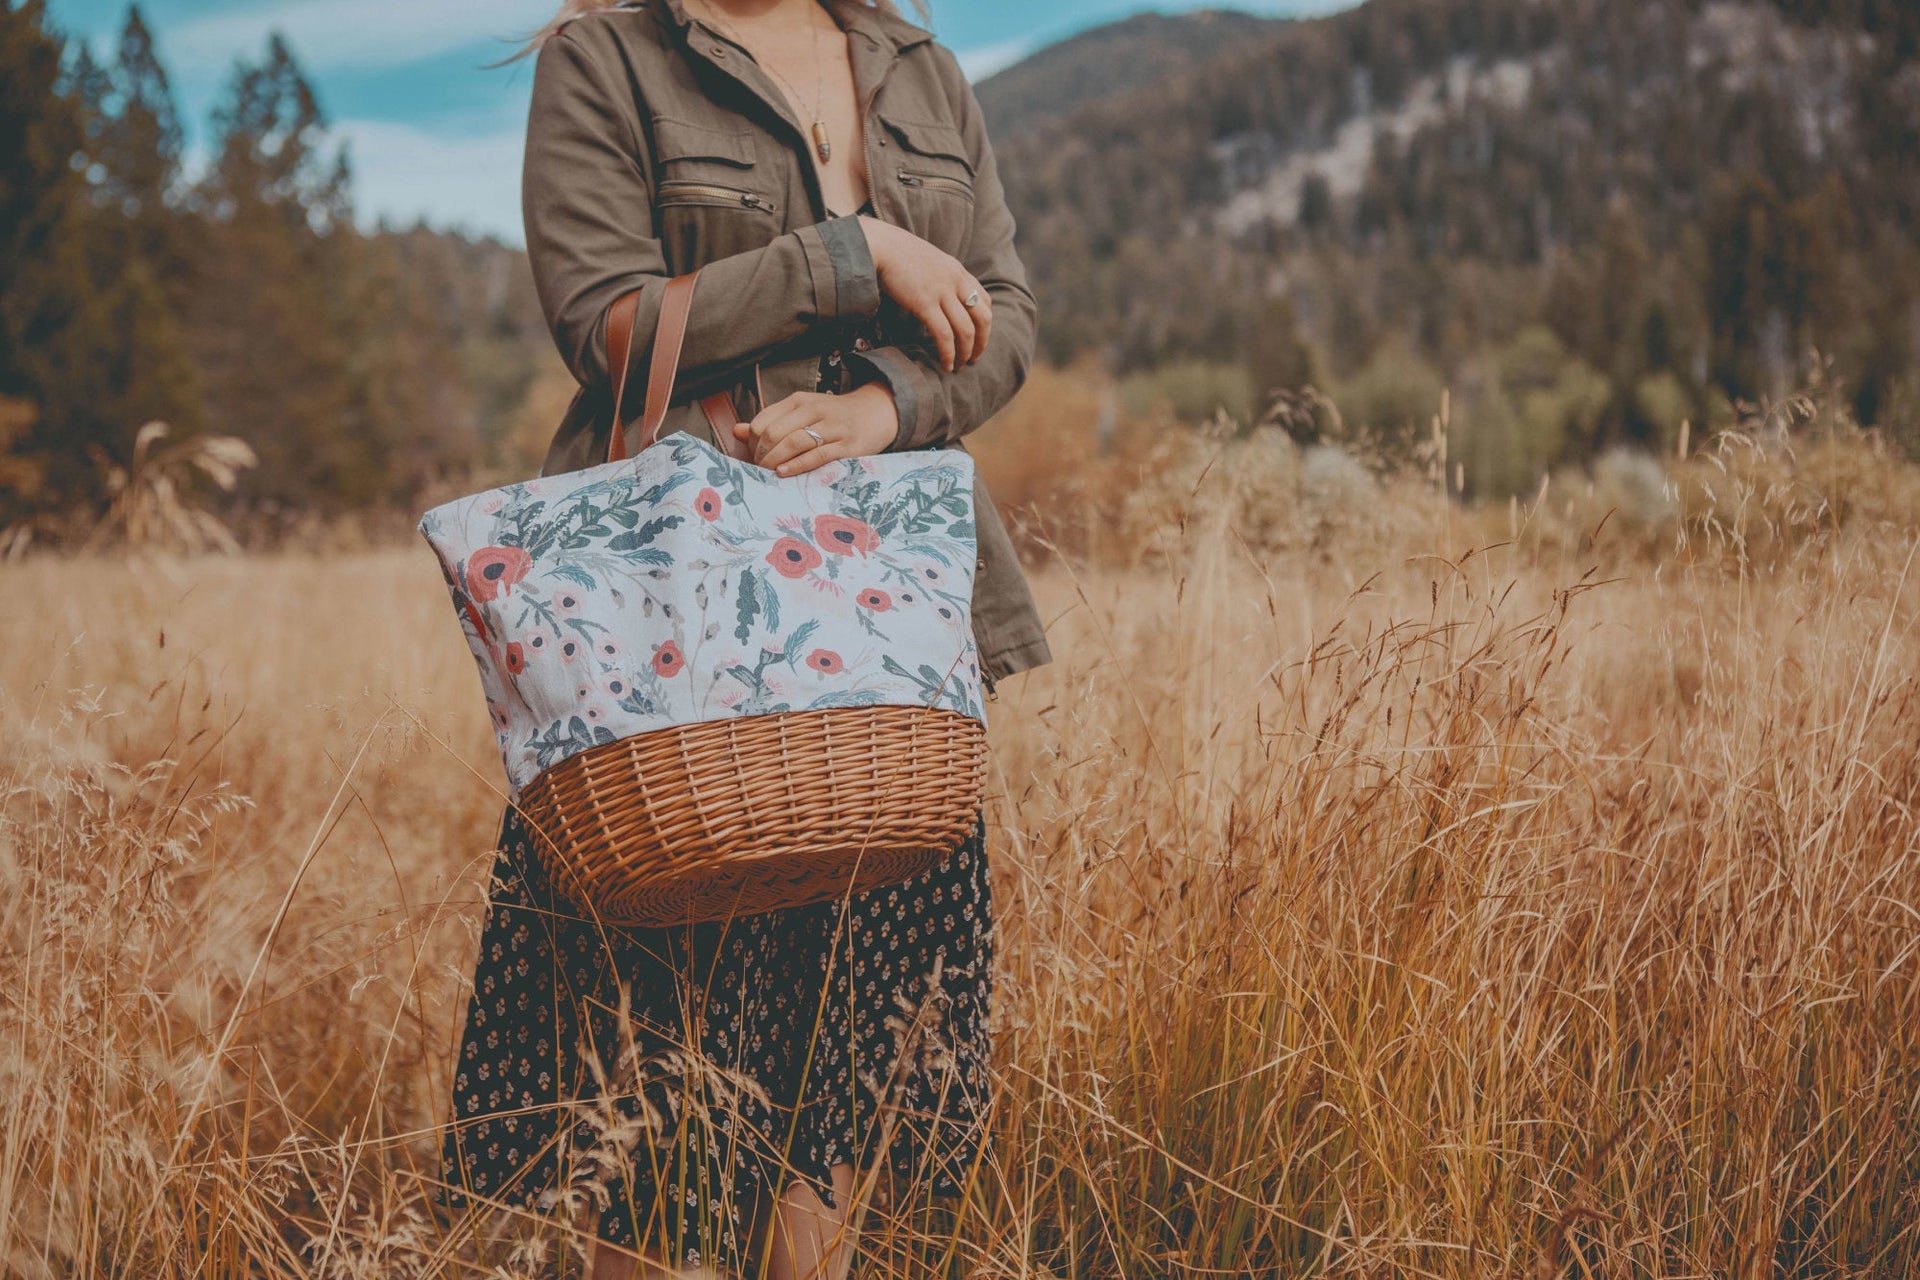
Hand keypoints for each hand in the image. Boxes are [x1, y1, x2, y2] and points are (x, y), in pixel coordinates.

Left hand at [736, 383, 898, 476]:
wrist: (873, 415)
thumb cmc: (831, 418)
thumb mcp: (801, 414)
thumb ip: (770, 422)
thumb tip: (737, 431)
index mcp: (799, 401)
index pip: (764, 421)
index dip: (752, 442)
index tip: (753, 456)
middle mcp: (814, 410)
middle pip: (775, 433)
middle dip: (762, 454)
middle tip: (759, 468)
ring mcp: (832, 427)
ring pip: (794, 443)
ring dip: (775, 461)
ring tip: (768, 472)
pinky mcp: (846, 445)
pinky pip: (816, 456)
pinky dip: (796, 465)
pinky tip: (783, 473)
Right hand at [857, 216, 990, 372]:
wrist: (880, 245)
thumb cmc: (897, 253)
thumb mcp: (928, 261)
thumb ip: (939, 277)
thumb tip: (937, 294)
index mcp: (958, 271)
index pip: (984, 301)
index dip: (984, 324)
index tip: (977, 338)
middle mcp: (956, 281)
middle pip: (982, 318)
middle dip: (981, 342)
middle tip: (973, 358)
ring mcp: (942, 292)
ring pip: (966, 330)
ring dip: (965, 353)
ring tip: (959, 366)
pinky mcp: (925, 303)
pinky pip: (944, 335)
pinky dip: (948, 353)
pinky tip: (946, 364)